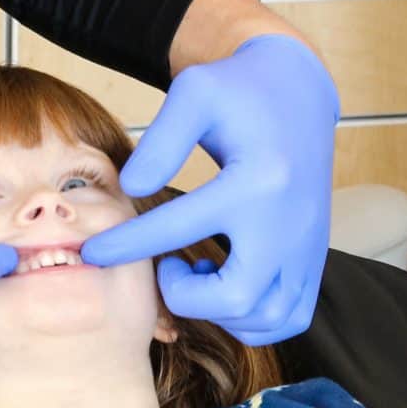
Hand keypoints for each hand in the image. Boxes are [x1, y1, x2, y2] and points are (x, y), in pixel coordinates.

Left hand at [80, 35, 339, 344]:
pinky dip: (253, 318)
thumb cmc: (239, 89)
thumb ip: (161, 141)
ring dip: (219, 311)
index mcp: (256, 181)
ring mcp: (307, 245)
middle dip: (184, 295)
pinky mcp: (314, 256)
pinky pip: (289, 316)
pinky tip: (226, 281)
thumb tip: (131, 190)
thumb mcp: (195, 92)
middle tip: (165, 265)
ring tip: (196, 273)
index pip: (178, 229)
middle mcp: (289, 222)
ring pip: (266, 319)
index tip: (92, 252)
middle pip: (235, 298)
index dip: (125, 245)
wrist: (298, 90)